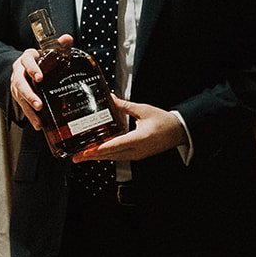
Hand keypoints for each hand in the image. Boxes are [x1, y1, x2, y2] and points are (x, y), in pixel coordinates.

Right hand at [8, 34, 71, 128]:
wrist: (26, 67)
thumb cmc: (39, 60)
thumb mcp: (48, 51)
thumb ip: (58, 46)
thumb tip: (67, 39)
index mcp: (26, 59)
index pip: (27, 62)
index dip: (32, 69)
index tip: (39, 77)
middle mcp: (19, 72)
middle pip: (20, 84)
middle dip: (29, 95)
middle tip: (38, 104)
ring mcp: (17, 86)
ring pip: (20, 98)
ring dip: (29, 109)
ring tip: (39, 120)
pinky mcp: (19, 96)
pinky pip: (23, 107)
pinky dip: (30, 116)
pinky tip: (38, 124)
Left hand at [72, 96, 186, 161]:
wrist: (178, 131)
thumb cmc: (163, 121)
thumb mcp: (143, 110)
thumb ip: (124, 106)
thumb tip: (110, 98)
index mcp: (139, 138)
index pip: (114, 146)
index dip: (98, 149)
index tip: (86, 151)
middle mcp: (137, 150)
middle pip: (111, 155)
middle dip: (92, 156)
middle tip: (76, 157)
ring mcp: (137, 155)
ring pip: (114, 158)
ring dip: (98, 157)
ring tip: (83, 157)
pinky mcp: (137, 155)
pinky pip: (119, 157)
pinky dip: (108, 155)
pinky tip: (99, 153)